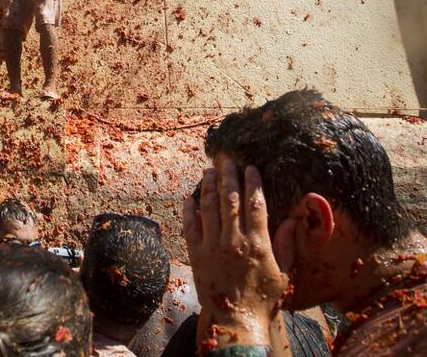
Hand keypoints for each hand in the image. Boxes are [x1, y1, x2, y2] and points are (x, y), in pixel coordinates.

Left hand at [183, 159, 288, 343]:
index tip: (250, 167)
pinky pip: (190, 226)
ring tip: (208, 170)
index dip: (252, 183)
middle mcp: (234, 240)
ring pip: (209, 208)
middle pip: (230, 199)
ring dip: (208, 186)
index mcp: (258, 243)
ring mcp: (213, 246)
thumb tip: (292, 219)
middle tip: (226, 159)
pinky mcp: (196, 254)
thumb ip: (286, 245)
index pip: (255, 204)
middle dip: (228, 176)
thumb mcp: (283, 274)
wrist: (237, 322)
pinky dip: (189, 210)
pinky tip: (190, 197)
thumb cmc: (263, 299)